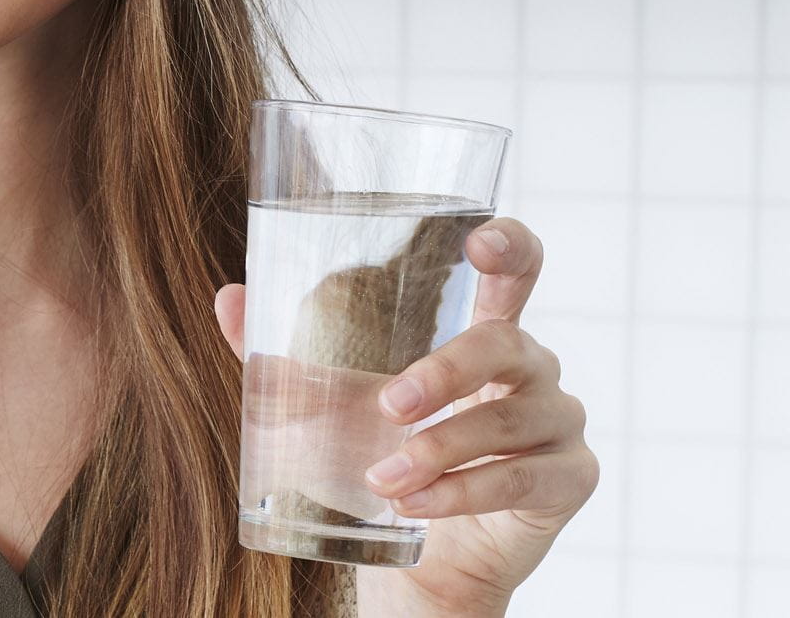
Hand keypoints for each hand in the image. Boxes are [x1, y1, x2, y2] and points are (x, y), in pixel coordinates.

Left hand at [214, 216, 599, 616]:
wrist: (420, 557)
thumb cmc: (381, 456)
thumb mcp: (333, 405)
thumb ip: (286, 357)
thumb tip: (229, 297)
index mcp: (485, 330)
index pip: (516, 269)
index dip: (510, 244)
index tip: (481, 241)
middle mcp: (532, 366)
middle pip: (504, 342)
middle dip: (444, 372)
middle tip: (386, 405)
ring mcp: (558, 422)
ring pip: (506, 420)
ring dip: (439, 447)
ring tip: (381, 477)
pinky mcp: (569, 480)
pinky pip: (518, 479)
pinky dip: (461, 492)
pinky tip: (417, 504)